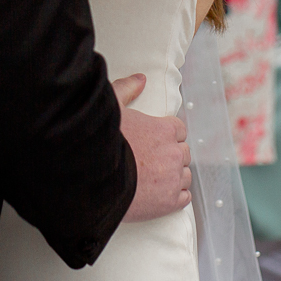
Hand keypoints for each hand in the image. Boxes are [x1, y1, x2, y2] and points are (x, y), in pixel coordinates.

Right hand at [115, 74, 189, 222]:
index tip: (155, 141)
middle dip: (171, 155)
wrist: (94, 180)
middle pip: (183, 152)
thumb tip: (141, 78)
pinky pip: (185, 197)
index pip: (178, 129)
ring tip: (156, 178)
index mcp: (164, 129)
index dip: (167, 134)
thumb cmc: (102, 143)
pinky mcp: (170, 202)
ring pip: (186, 175)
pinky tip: (162, 194)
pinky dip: (176, 195)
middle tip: (153, 160)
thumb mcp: (111, 108)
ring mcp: (173, 179)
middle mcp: (174, 153)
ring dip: (175, 175)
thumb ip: (127, 89)